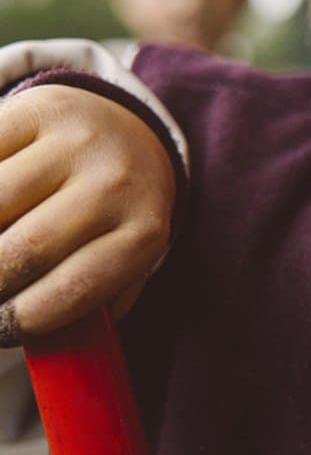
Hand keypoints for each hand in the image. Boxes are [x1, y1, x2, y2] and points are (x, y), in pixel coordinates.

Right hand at [0, 85, 173, 346]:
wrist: (123, 128)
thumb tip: (45, 344)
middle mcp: (114, 185)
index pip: (74, 289)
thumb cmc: (114, 213)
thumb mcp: (125, 255)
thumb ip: (96, 298)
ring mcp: (74, 144)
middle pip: (23, 250)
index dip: (22, 319)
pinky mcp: (34, 111)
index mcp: (145, 233)